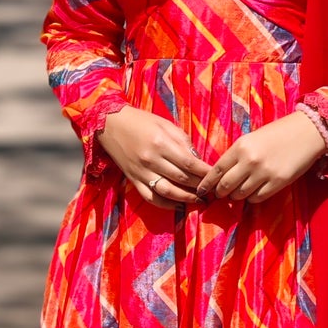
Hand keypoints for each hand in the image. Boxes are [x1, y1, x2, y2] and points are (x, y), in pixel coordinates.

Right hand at [97, 105, 211, 205]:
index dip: (206, 173)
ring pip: (168, 192)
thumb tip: (198, 160)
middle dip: (200, 186)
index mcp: (162, 144)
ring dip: (187, 198)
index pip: (190, 164)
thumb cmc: (142, 121)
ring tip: (200, 200)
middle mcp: (152, 160)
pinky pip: (151, 198)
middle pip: (182, 179)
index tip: (217, 176)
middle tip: (213, 190)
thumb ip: (183, 142)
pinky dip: (166, 205)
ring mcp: (141, 172)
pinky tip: (180, 205)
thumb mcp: (166, 125)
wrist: (111, 124)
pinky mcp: (134, 180)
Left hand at [199, 112, 326, 204]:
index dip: (207, 183)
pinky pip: (257, 198)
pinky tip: (253, 192)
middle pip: (226, 186)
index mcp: (240, 147)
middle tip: (221, 194)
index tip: (202, 190)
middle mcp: (249, 161)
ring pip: (240, 194)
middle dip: (220, 193)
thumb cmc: (277, 133)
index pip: (217, 170)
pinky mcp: (277, 182)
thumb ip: (237, 155)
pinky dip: (252, 198)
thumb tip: (223, 175)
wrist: (306, 132)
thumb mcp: (252, 139)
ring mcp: (264, 173)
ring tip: (238, 193)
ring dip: (236, 196)